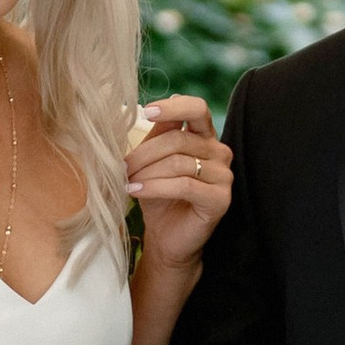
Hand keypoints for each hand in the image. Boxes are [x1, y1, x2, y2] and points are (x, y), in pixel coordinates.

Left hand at [127, 96, 231, 276]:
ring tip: (126, 181)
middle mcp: (218, 152)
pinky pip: (185, 185)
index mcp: (204, 137)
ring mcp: (223, 175)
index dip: (173, 107)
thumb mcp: (152, 162)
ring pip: (179, 162)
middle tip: (121, 166)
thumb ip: (156, 137)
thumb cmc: (158, 198)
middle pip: (179, 139)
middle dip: (144, 153)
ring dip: (147, 172)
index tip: (147, 111)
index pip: (196, 109)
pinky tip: (136, 191)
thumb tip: (149, 109)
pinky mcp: (220, 199)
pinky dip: (155, 187)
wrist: (166, 237)